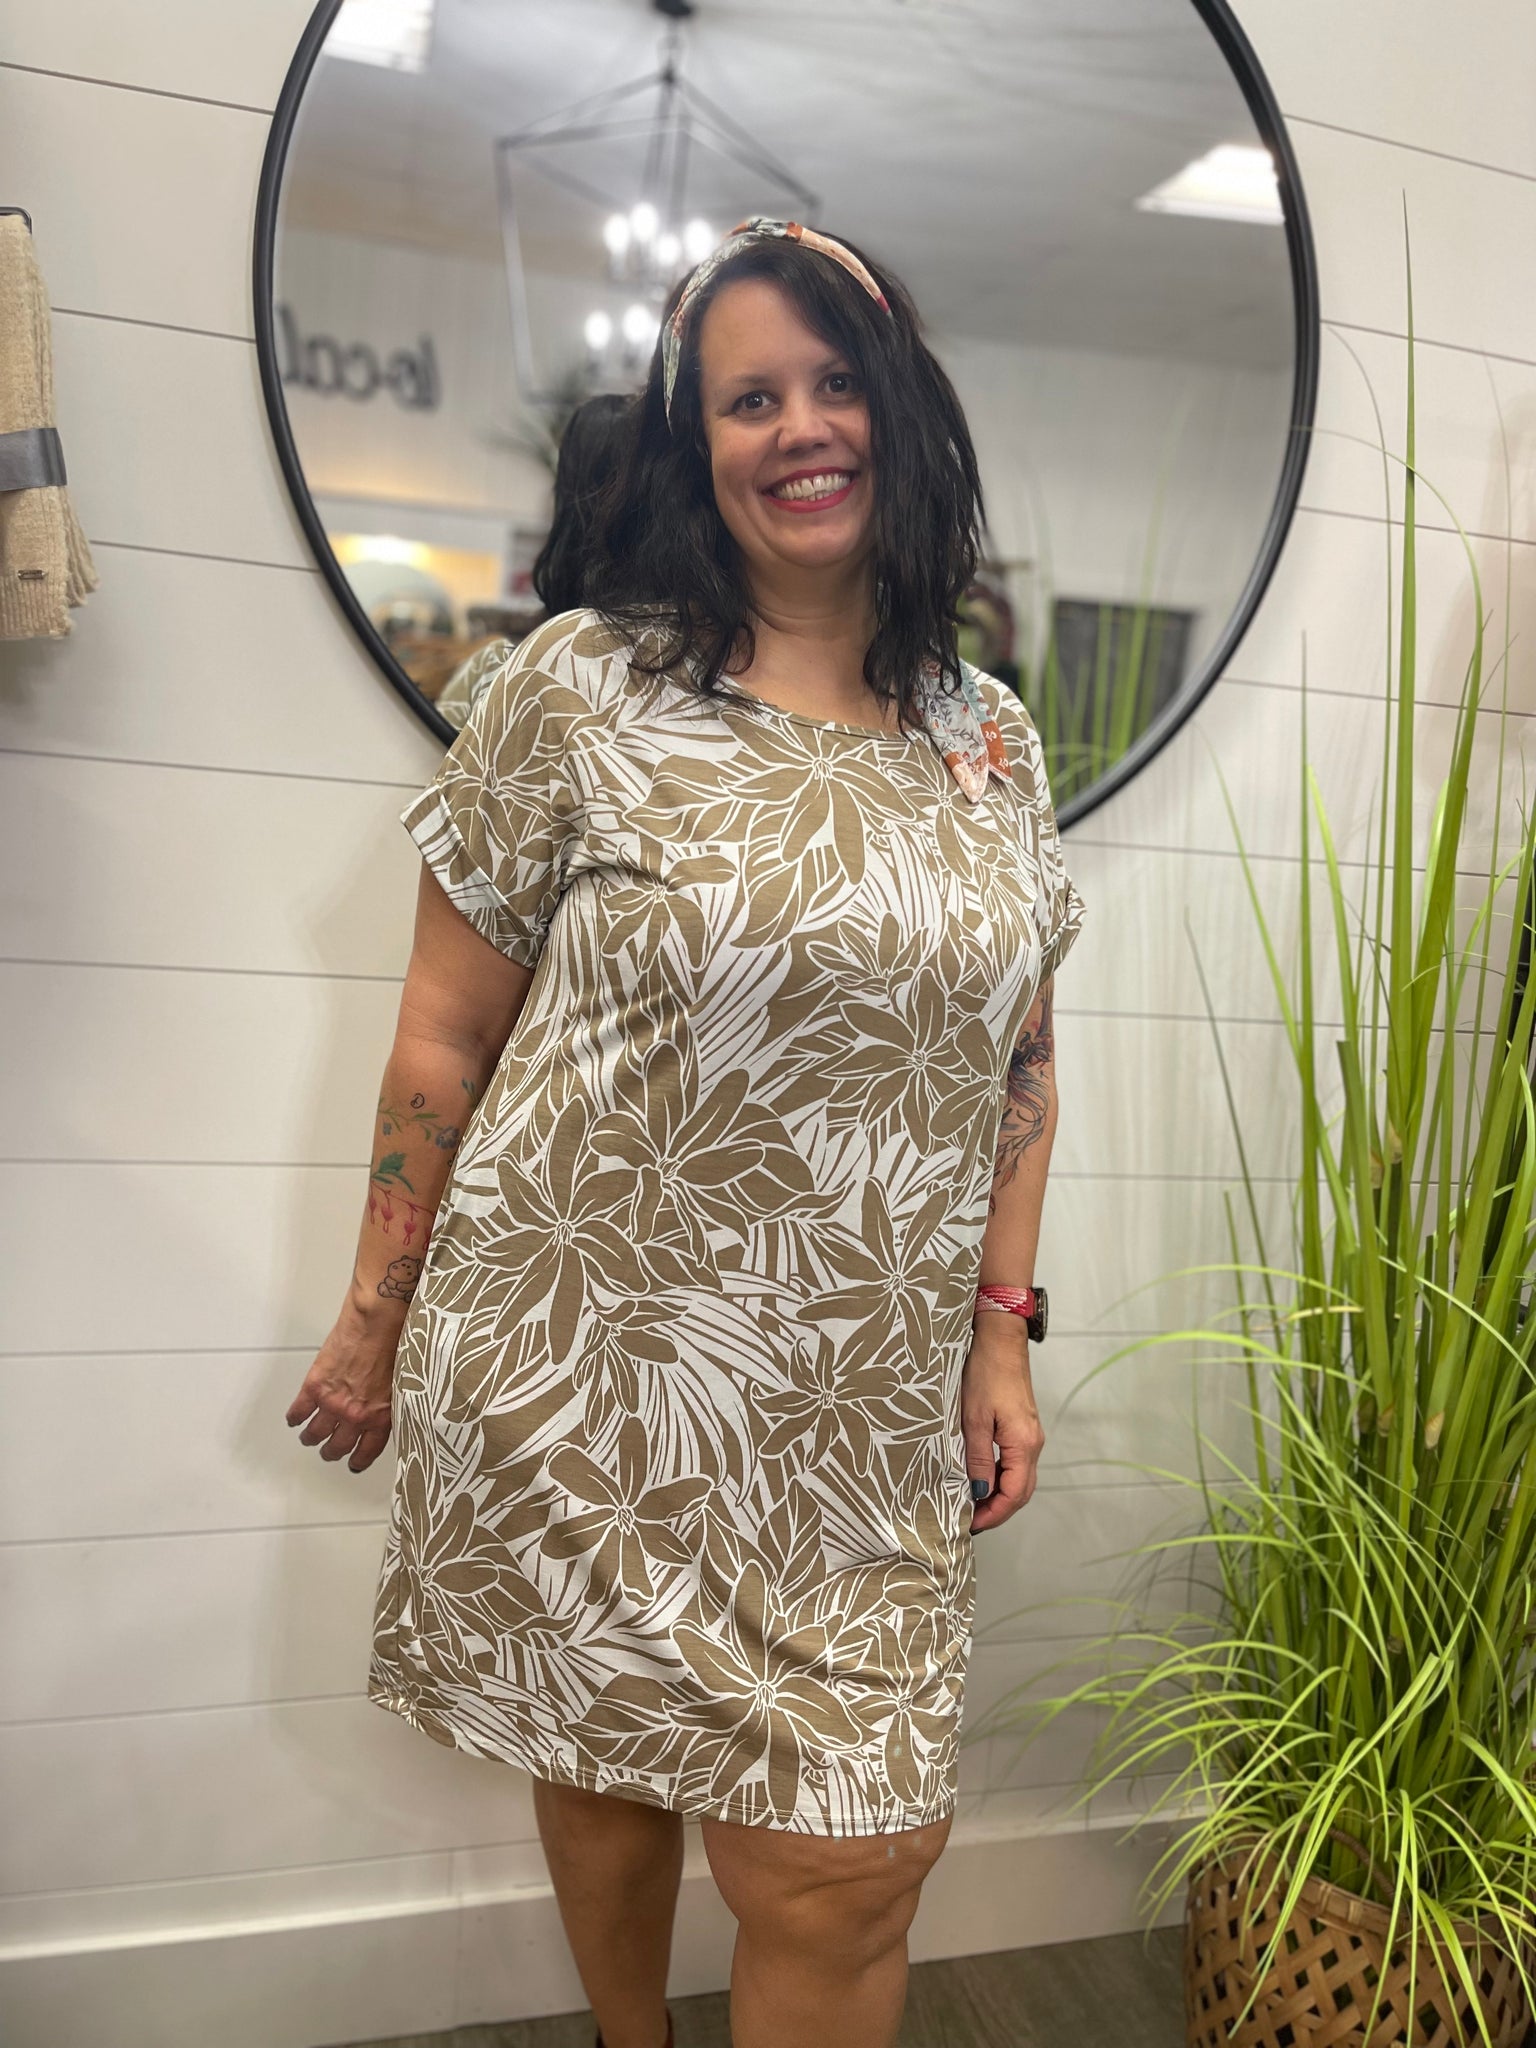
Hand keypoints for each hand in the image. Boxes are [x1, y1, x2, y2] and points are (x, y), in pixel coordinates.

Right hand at [286, 1312, 397, 1471]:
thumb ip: (387, 1405)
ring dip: (310, 1438)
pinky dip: (294, 1417)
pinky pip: (299, 1411)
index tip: (353, 1464)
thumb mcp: (400, 1385)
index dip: (358, 1461)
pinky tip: (294, 1419)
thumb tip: (380, 1414)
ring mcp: (332, 1403)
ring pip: (315, 1433)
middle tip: (329, 1451)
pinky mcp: (314, 1386)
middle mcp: (355, 1416)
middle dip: (332, 1451)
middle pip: (337, 1446)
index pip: (366, 1451)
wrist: (377, 1321)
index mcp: (380, 1417)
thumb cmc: (394, 1343)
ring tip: (309, 1437)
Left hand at [961, 1317, 1044, 1533]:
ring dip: (1000, 1495)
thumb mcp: (973, 1419)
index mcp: (1023, 1444)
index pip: (1014, 1495)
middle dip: (998, 1510)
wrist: (1000, 1340)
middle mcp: (1033, 1444)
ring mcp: (1030, 1436)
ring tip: (972, 1503)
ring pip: (1020, 1478)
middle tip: (971, 1520)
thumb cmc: (986, 1373)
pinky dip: (1001, 1477)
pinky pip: (1016, 1463)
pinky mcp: (1023, 1428)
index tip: (971, 1524)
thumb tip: (979, 1493)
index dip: (994, 1514)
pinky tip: (981, 1478)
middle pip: (1022, 1491)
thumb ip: (977, 1459)